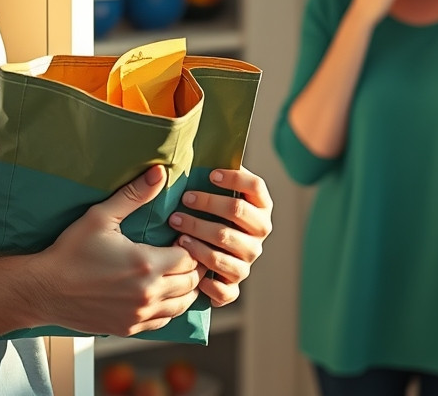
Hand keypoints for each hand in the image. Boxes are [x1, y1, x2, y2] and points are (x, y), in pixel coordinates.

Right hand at [36, 165, 204, 335]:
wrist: (44, 289)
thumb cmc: (70, 252)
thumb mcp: (100, 216)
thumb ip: (134, 195)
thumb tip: (159, 171)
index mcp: (146, 265)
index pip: (188, 258)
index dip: (189, 246)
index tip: (179, 239)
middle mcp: (148, 294)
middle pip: (191, 282)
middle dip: (192, 267)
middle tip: (184, 254)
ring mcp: (140, 315)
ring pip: (182, 306)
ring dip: (185, 289)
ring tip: (178, 274)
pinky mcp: (129, 328)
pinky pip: (164, 322)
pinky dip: (169, 308)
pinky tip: (162, 295)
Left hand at [168, 167, 272, 306]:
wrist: (208, 257)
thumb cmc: (207, 214)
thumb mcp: (213, 193)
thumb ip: (212, 175)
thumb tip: (195, 148)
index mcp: (260, 208)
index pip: (256, 188)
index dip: (234, 179)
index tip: (210, 174)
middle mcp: (259, 233)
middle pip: (237, 214)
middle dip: (208, 205)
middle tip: (183, 200)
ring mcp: (247, 261)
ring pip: (226, 249)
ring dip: (199, 240)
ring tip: (177, 232)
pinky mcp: (233, 286)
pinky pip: (223, 289)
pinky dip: (206, 281)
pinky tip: (189, 269)